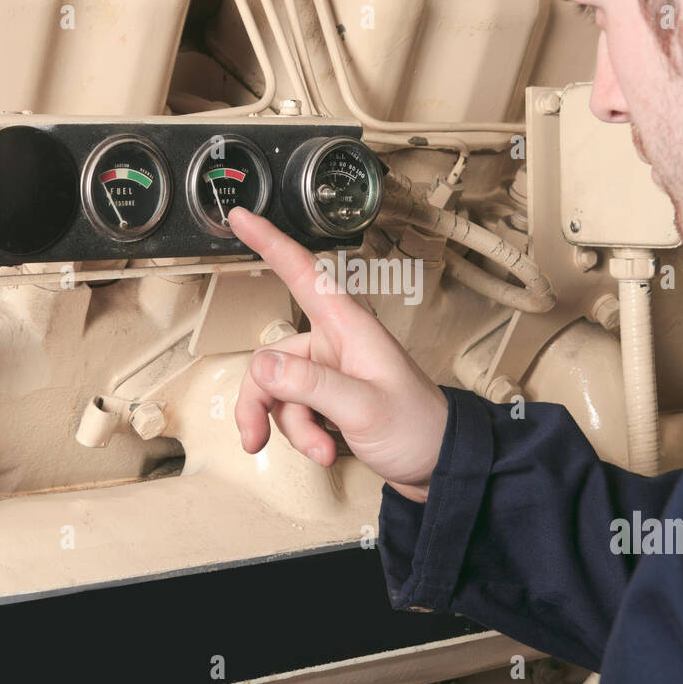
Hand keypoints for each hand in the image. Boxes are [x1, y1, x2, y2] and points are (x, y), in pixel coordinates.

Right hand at [228, 207, 447, 502]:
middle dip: (262, 402)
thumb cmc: (418, 428)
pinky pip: (292, 409)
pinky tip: (325, 451)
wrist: (441, 466)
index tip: (241, 217)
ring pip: (277, 390)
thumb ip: (310, 385)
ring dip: (290, 426)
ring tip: (321, 450)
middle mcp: (335, 343)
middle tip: (256, 439)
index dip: (270, 242)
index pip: (302, 273)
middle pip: (270, 358)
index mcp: (349, 327)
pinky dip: (302, 434)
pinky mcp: (329, 399)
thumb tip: (261, 366)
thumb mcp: (363, 408)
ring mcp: (329, 372)